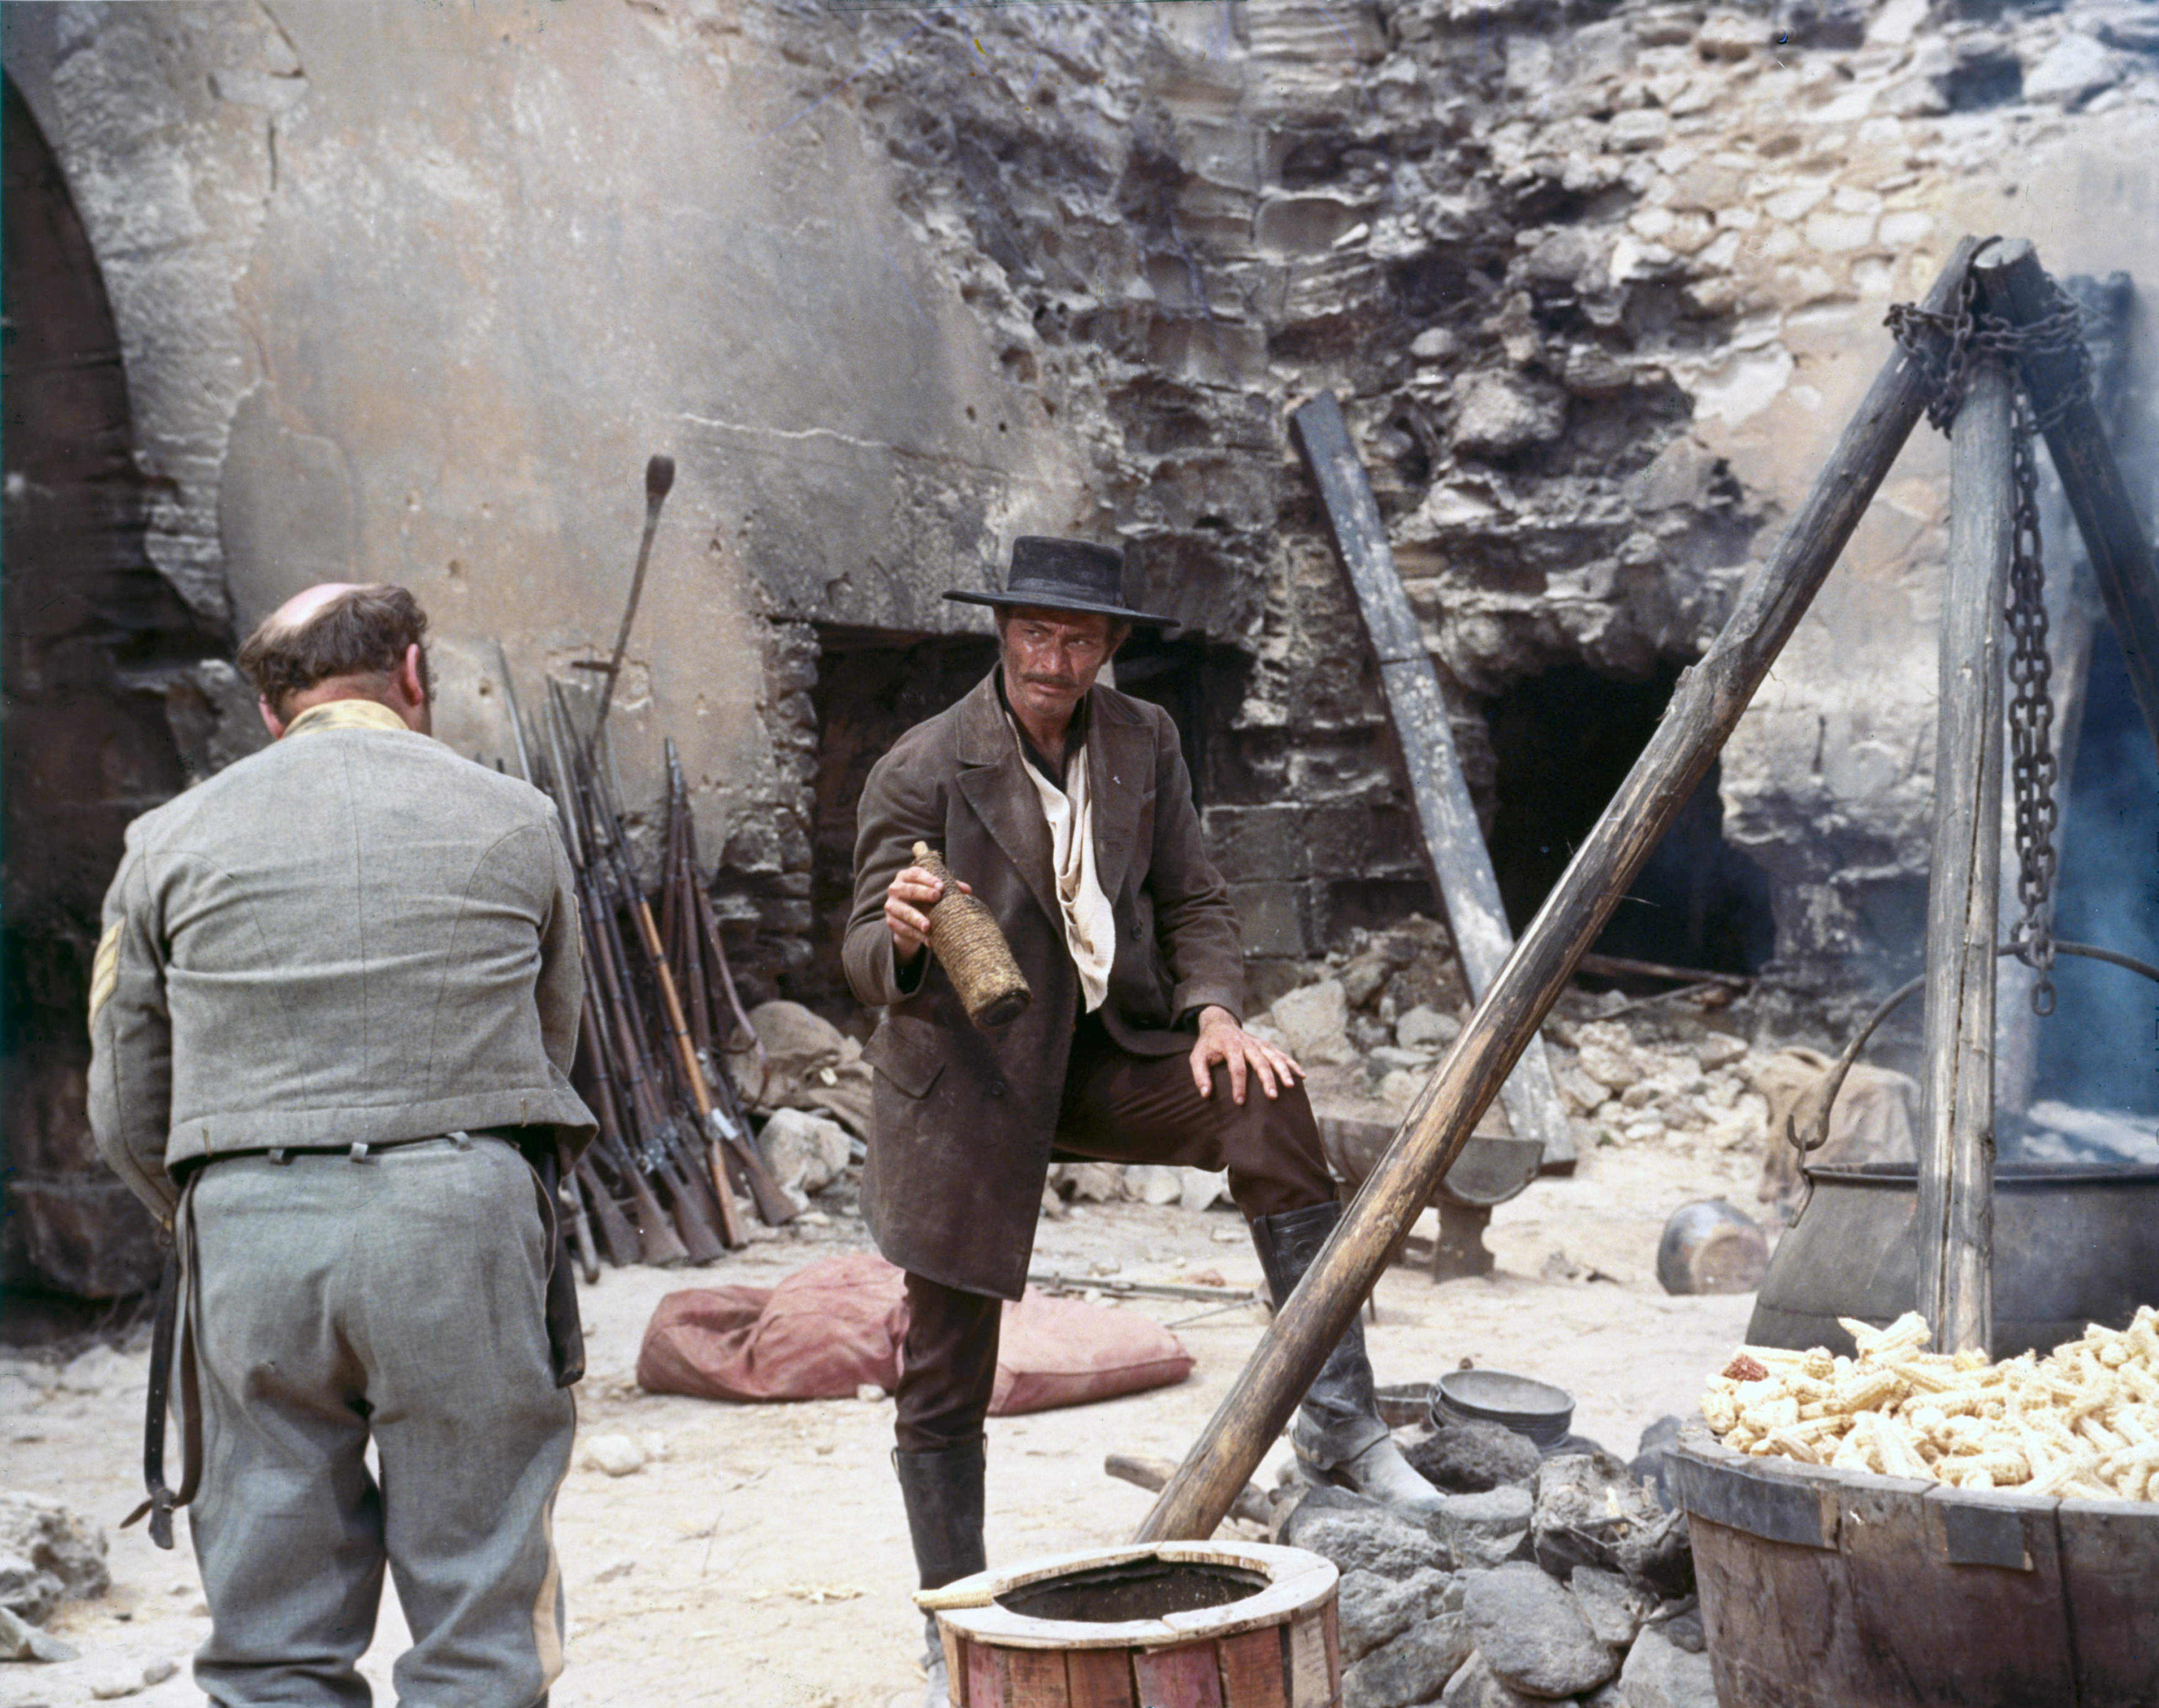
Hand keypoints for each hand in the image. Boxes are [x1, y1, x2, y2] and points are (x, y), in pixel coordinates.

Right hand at [884, 865, 969, 961]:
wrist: (908, 918)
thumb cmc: (925, 898)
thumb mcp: (935, 891)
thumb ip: (950, 888)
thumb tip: (967, 890)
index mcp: (905, 876)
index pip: (915, 874)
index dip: (928, 879)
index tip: (942, 886)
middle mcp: (895, 888)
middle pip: (909, 890)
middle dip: (923, 893)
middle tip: (937, 897)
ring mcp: (891, 905)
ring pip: (904, 912)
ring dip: (917, 919)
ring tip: (928, 926)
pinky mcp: (891, 922)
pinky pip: (904, 929)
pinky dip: (917, 935)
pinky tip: (928, 940)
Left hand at [1189, 1005, 1303, 1104]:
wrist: (1220, 1024)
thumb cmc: (1208, 1045)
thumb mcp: (1197, 1057)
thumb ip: (1200, 1075)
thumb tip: (1205, 1094)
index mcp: (1230, 1045)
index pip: (1236, 1067)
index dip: (1238, 1085)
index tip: (1239, 1102)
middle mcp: (1247, 1043)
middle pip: (1260, 1062)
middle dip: (1267, 1080)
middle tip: (1272, 1097)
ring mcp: (1259, 1044)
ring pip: (1274, 1057)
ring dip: (1283, 1071)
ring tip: (1290, 1086)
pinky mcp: (1265, 1045)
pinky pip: (1281, 1054)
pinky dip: (1291, 1064)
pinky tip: (1301, 1075)